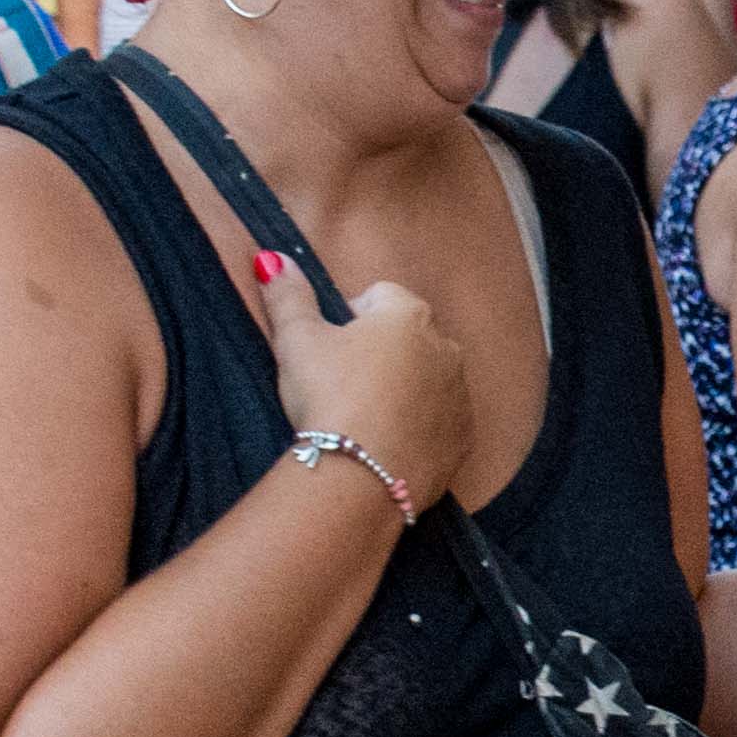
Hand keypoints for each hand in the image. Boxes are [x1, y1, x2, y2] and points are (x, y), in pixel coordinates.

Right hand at [258, 253, 472, 510]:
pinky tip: (385, 443)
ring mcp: (460, 394)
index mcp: (409, 313)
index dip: (348, 318)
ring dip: (402, 389)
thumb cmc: (329, 397)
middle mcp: (447, 347)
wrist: (360, 477)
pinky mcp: (464, 437)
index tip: (329, 349)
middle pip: (407, 336)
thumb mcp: (296, 341)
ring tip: (363, 417)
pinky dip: (418, 426)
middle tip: (342, 385)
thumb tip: (272, 259)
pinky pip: (439, 420)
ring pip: (427, 378)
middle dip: (379, 352)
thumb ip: (288, 295)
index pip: (379, 295)